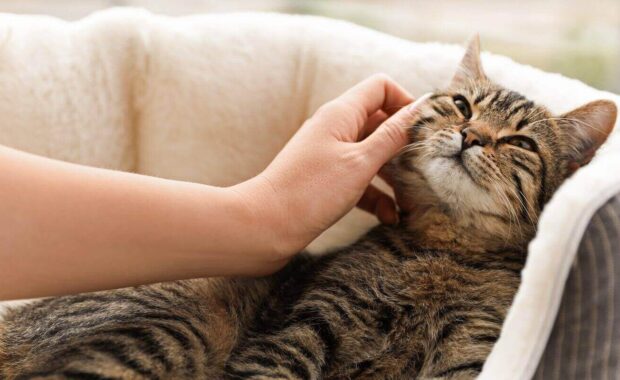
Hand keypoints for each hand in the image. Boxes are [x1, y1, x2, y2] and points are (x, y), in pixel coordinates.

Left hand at [235, 74, 428, 260]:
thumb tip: (423, 109)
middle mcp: (335, 129)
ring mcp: (330, 155)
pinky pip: (359, 180)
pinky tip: (389, 217)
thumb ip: (393, 135)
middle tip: (426, 169)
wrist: (264, 227)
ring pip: (372, 155)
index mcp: (341, 113)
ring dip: (393, 175)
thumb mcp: (360, 163)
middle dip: (404, 145)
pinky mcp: (326, 180)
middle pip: (380, 123)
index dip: (406, 102)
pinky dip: (376, 195)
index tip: (426, 130)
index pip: (381, 87)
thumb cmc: (310, 192)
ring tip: (412, 200)